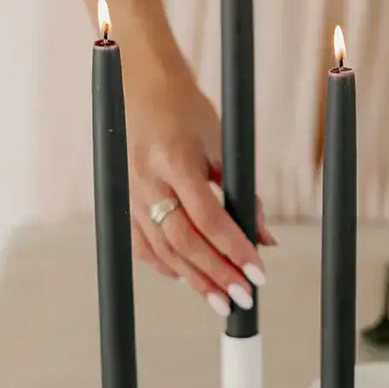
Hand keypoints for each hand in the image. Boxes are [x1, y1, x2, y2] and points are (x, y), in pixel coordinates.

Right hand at [122, 48, 273, 315]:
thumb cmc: (187, 110)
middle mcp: (147, 182)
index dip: (235, 249)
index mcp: (175, 161)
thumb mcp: (222, 143)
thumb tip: (265, 238)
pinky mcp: (122, 203)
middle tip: (243, 298)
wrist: (140, 86)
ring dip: (194, 280)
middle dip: (216, 275)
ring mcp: (130, 195)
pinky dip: (166, 267)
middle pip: (183, 242)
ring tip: (222, 302)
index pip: (208, 218)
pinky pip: (143, 246)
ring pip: (162, 251)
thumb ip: (243, 191)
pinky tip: (189, 279)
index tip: (258, 272)